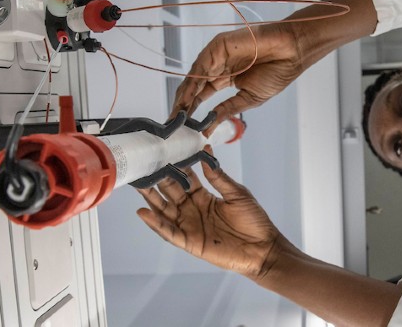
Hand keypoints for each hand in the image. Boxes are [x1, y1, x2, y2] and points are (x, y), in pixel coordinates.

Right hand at [137, 159, 280, 278]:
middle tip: (144, 165)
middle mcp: (192, 210)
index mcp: (203, 196)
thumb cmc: (254, 220)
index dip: (174, 167)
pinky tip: (143, 212)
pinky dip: (155, 223)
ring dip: (150, 199)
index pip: (183, 179)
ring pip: (164, 211)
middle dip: (157, 180)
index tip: (163, 153)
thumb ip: (218, 176)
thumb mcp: (237, 193)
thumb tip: (206, 152)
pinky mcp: (190, 242)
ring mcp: (190, 226)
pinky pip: (169, 232)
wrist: (263, 248)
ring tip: (138, 185)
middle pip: (169, 193)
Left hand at [171, 23, 302, 132]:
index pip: (201, 96)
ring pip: (194, 78)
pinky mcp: (218, 46)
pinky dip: (192, 82)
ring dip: (184, 97)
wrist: (292, 52)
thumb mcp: (248, 99)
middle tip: (173, 124)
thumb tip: (209, 128)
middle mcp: (218, 67)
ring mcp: (217, 56)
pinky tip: (187, 98)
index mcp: (225, 78)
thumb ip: (226, 110)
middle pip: (193, 88)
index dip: (190, 111)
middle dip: (182, 106)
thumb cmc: (277, 72)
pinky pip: (201, 66)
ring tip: (176, 115)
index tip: (181, 128)